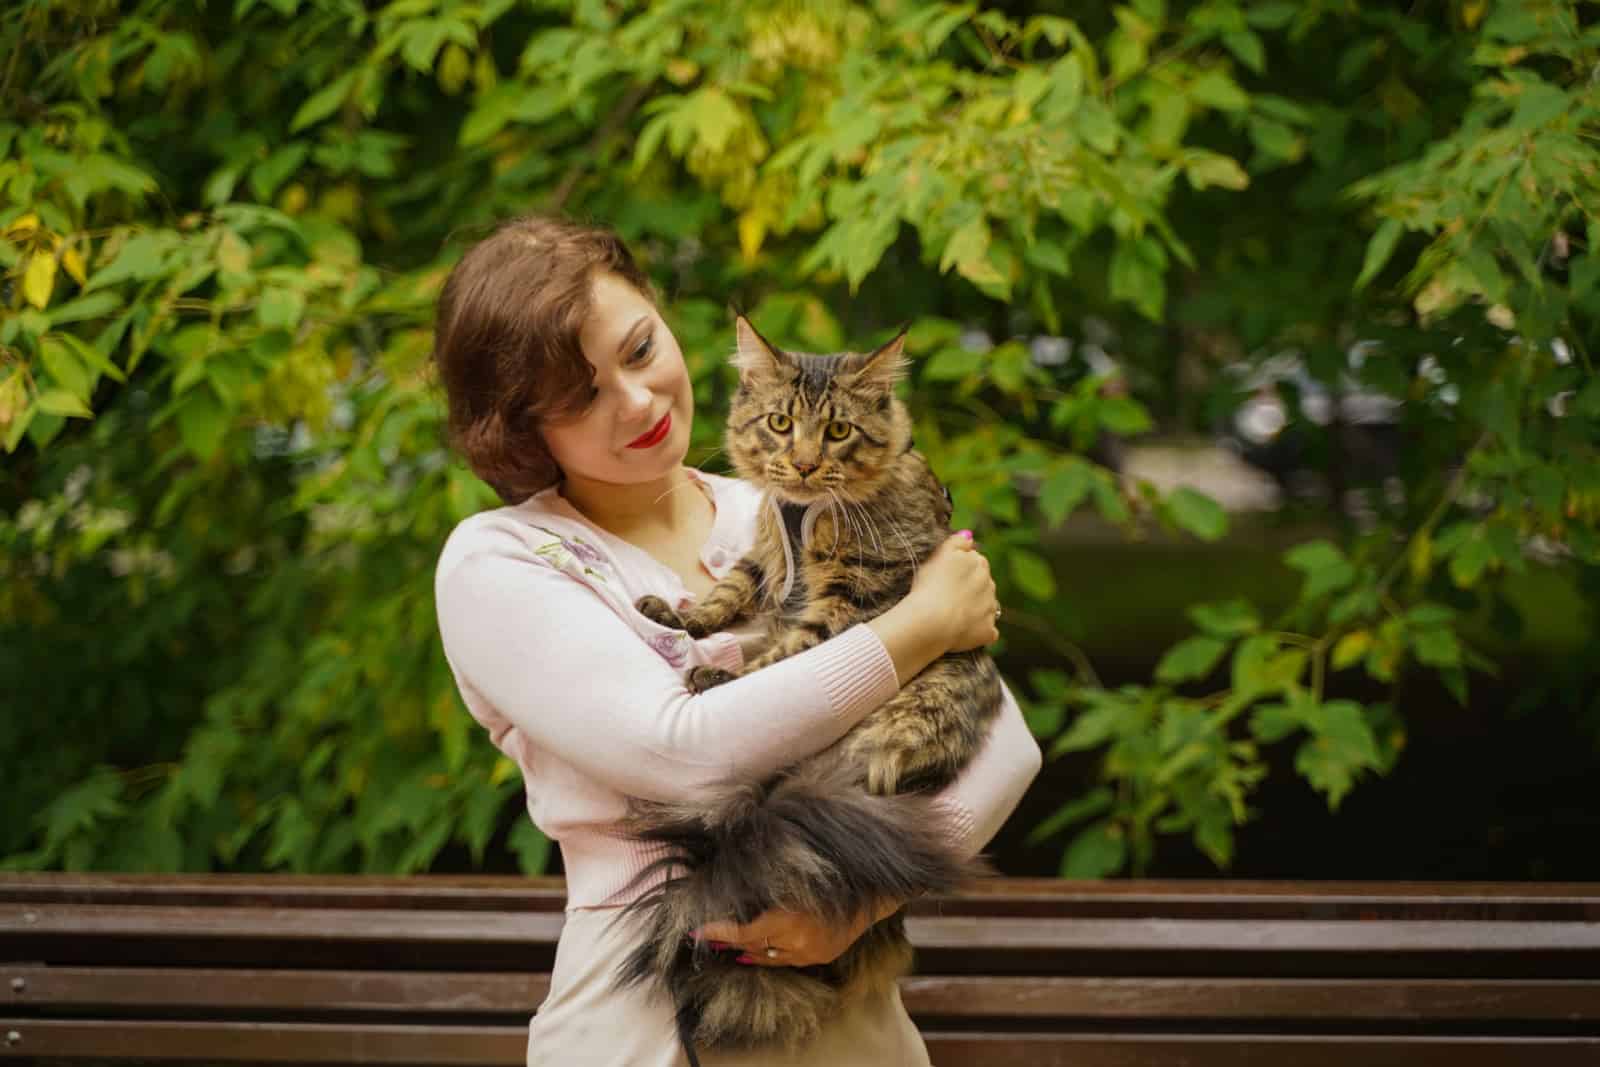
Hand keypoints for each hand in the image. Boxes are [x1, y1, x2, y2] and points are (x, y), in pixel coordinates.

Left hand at [692, 897, 901, 967]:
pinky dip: (766, 955)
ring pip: (767, 958)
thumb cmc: (831, 877)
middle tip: (705, 936)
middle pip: (753, 948)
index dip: (719, 934)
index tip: (697, 931)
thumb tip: (734, 892)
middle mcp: (798, 942)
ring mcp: (809, 954)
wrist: (871, 896)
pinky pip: (784, 960)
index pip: (744, 934)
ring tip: (725, 945)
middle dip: (729, 941)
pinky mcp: (818, 958)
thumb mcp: (795, 881)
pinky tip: (753, 952)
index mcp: (790, 920)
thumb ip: (766, 890)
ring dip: (745, 950)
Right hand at [908, 531, 999, 653]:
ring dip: (974, 609)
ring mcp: (990, 609)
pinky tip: (960, 632)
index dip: (960, 570)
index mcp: (979, 564)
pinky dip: (977, 632)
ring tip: (951, 614)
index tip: (945, 578)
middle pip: (982, 583)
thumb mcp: (939, 555)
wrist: (931, 621)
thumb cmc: (930, 585)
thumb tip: (969, 536)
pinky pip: (986, 631)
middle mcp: (990, 584)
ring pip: (985, 607)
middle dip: (970, 588)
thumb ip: (956, 542)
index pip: (975, 561)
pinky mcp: (988, 631)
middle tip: (947, 596)